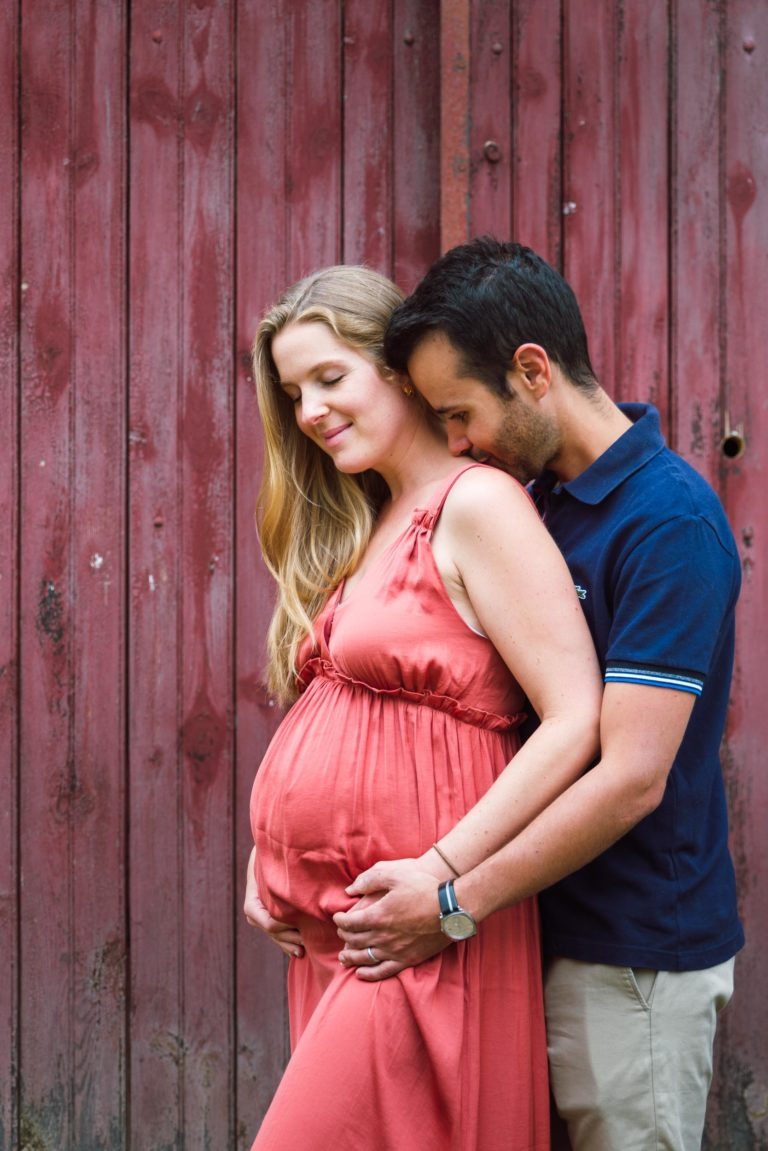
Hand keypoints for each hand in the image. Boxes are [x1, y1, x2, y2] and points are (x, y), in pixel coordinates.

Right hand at [244, 846, 304, 959]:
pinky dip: (287, 943)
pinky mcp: (267, 920)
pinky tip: (299, 951)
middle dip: (291, 938)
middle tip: (309, 940)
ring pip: (275, 937)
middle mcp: (254, 915)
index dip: (287, 926)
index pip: (270, 923)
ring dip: (289, 944)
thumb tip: (297, 887)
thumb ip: (280, 877)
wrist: (264, 853)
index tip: (305, 923)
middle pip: (274, 933)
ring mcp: (259, 919)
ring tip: (304, 951)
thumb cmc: (270, 858)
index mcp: (252, 904)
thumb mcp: (272, 866)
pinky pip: (277, 935)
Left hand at [333, 858, 447, 978]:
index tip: (338, 916)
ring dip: (350, 957)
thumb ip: (369, 880)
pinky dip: (368, 974)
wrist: (451, 909)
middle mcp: (382, 937)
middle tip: (341, 932)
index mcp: (377, 916)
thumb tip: (350, 889)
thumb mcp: (395, 874)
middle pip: (354, 941)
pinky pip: (382, 971)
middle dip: (344, 936)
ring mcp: (394, 951)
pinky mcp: (407, 960)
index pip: (349, 923)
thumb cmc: (423, 888)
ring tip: (343, 956)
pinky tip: (361, 973)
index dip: (340, 920)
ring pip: (365, 958)